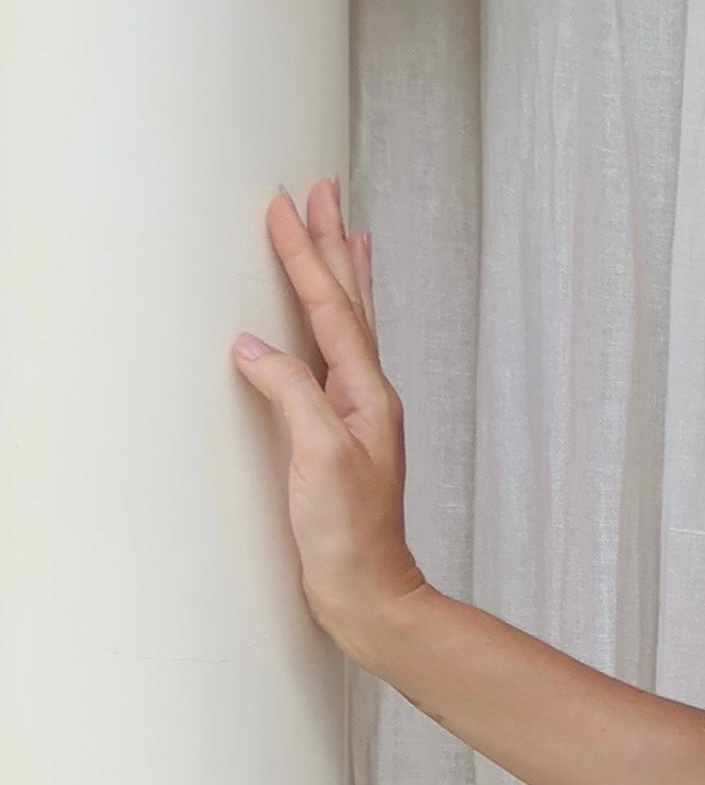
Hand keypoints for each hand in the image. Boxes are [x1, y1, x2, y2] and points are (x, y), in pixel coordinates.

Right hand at [233, 180, 425, 668]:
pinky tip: (325, 325)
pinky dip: (331, 325)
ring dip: (342, 274)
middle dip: (332, 243)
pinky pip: (334, 359)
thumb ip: (290, 394)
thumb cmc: (351, 537)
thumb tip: (254, 345)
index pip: (330, 307)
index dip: (305, 255)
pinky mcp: (339, 437)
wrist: (370, 595)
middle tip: (324, 188)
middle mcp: (368, 397)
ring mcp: (357, 415)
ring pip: (347, 325)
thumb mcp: (318, 458)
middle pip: (349, 302)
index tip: (285, 204)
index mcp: (366, 394)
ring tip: (344, 230)